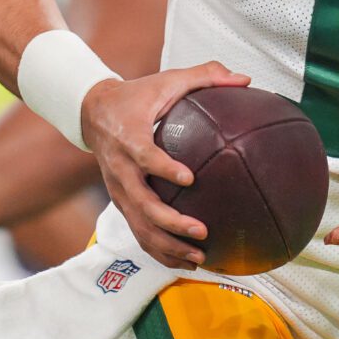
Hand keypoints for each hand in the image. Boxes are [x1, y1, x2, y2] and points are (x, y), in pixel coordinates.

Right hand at [80, 61, 249, 269]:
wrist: (93, 111)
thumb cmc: (138, 95)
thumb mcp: (168, 80)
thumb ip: (205, 75)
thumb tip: (246, 79)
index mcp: (129, 137)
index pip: (144, 157)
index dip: (163, 168)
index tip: (189, 178)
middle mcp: (120, 169)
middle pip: (141, 203)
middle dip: (170, 222)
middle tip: (202, 230)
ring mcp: (118, 190)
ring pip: (139, 226)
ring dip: (167, 245)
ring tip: (199, 256)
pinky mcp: (120, 202)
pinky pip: (138, 232)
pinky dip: (160, 250)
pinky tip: (187, 262)